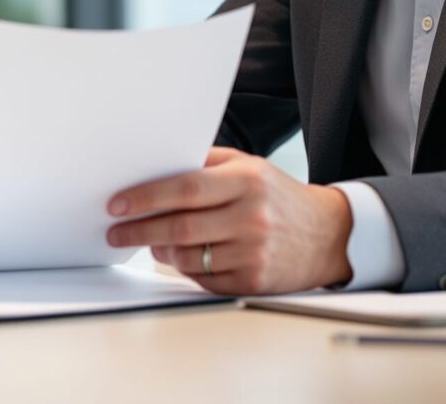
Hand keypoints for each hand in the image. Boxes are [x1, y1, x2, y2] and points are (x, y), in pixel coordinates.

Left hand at [104, 147, 352, 294]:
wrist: (328, 234)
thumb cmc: (279, 196)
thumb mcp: (250, 166)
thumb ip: (206, 163)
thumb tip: (155, 166)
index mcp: (247, 181)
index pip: (185, 188)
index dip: (146, 197)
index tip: (118, 204)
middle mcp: (251, 216)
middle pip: (180, 227)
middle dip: (140, 229)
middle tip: (117, 231)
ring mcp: (253, 252)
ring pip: (188, 257)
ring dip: (160, 250)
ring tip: (151, 241)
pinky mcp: (253, 281)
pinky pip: (204, 279)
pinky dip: (185, 269)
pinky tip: (182, 257)